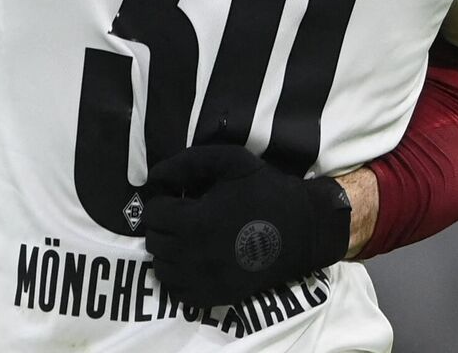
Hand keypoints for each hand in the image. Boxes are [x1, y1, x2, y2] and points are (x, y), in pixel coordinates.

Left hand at [143, 145, 350, 306]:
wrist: (304, 229)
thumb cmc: (266, 190)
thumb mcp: (228, 161)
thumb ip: (185, 164)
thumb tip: (153, 177)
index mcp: (196, 221)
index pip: (153, 214)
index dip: (164, 202)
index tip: (181, 199)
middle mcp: (195, 255)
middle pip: (154, 241)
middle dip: (164, 226)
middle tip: (184, 218)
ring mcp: (206, 280)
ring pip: (162, 269)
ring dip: (168, 252)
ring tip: (187, 239)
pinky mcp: (218, 296)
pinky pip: (178, 293)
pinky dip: (178, 278)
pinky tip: (194, 262)